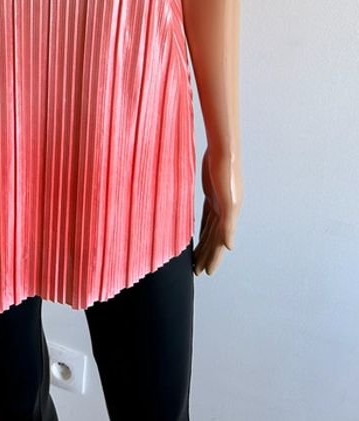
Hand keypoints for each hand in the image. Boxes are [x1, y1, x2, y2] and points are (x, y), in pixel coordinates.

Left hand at [193, 145, 241, 276]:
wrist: (223, 151)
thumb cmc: (226, 174)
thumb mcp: (228, 202)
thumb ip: (228, 225)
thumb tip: (229, 247)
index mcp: (229, 216)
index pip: (220, 243)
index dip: (214, 258)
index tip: (206, 273)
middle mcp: (225, 212)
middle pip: (214, 239)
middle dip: (207, 255)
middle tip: (197, 271)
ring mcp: (217, 202)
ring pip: (209, 229)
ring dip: (204, 243)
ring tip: (195, 257)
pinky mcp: (210, 193)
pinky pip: (205, 216)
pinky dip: (201, 226)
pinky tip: (195, 232)